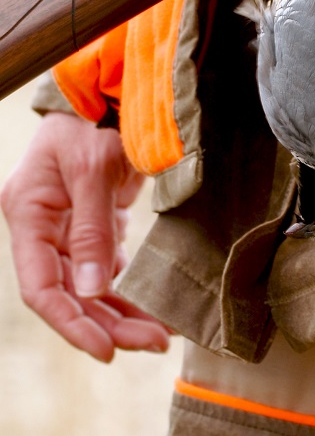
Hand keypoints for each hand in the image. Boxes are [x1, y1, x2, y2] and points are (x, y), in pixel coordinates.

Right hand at [1, 112, 169, 361]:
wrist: (112, 92)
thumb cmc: (94, 123)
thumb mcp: (92, 171)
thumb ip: (92, 229)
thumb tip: (91, 290)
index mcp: (28, 216)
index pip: (40, 287)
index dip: (70, 322)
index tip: (105, 350)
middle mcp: (44, 228)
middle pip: (69, 294)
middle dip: (107, 324)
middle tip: (151, 345)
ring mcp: (68, 228)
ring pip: (90, 286)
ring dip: (120, 314)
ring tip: (158, 337)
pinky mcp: (96, 224)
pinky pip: (107, 268)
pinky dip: (126, 290)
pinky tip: (150, 311)